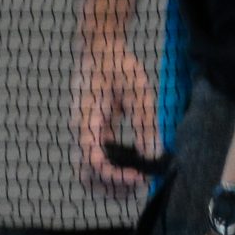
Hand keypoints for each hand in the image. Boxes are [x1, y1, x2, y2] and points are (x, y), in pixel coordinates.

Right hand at [71, 33, 159, 195]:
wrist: (100, 47)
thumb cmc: (117, 64)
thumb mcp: (137, 91)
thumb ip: (144, 124)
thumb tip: (153, 156)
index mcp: (86, 120)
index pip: (93, 161)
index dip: (115, 176)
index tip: (140, 176)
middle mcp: (80, 131)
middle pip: (85, 175)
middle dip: (111, 187)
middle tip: (140, 183)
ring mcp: (83, 133)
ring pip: (88, 172)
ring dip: (110, 183)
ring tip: (138, 181)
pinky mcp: (91, 132)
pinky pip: (96, 160)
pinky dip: (111, 171)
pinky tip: (133, 168)